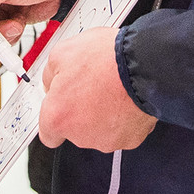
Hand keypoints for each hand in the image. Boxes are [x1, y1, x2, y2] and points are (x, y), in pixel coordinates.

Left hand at [38, 28, 156, 151]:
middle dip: (81, 111)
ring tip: (110, 89)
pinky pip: (122, 130)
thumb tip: (51, 83)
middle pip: (75, 130)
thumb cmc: (106, 59)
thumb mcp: (62, 53)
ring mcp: (107, 140)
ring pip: (99, 131)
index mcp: (58, 117)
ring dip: (102, 114)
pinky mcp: (130, 140)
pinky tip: (124, 98)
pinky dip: (123, 117)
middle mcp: (81, 136)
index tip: (62, 106)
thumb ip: (50, 75)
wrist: (145, 65)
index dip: (56, 116)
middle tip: (90, 86)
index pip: (48, 133)